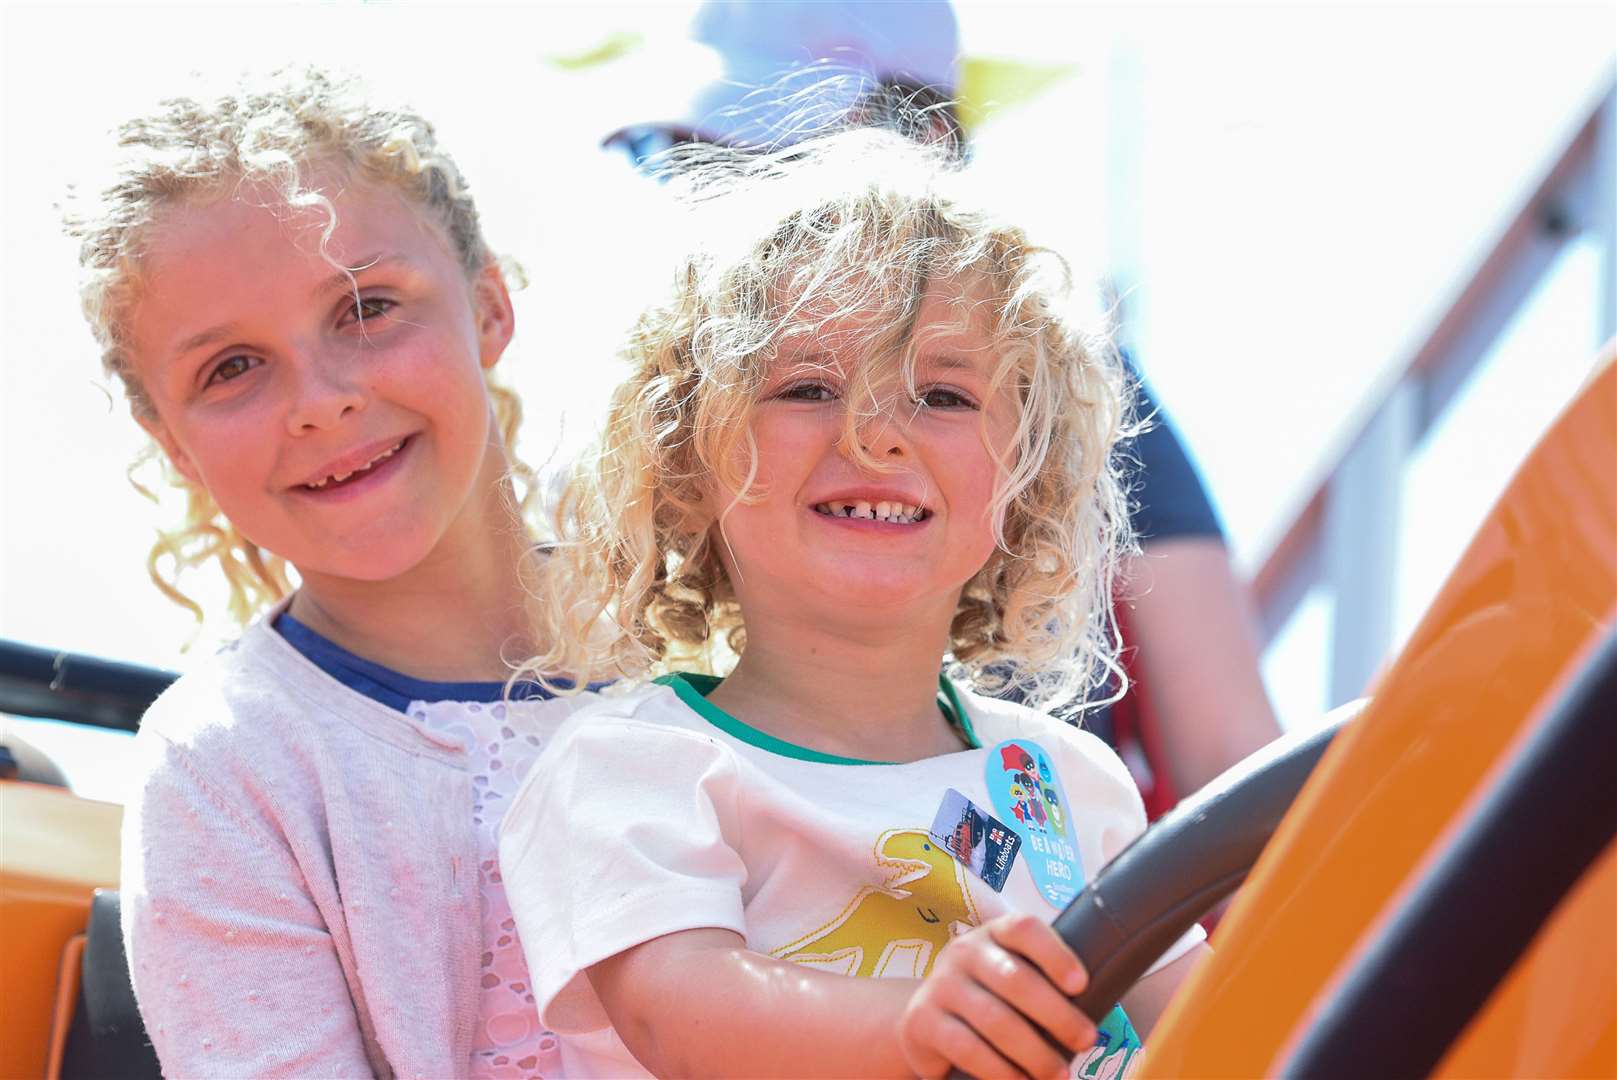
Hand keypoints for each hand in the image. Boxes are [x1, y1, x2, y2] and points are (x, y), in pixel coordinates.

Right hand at [898, 912, 1095, 1079]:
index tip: (1083, 984)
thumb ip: (1044, 981)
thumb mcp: (1013, 977)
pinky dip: (1002, 1072)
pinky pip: (969, 1049)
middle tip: (1085, 1041)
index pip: (1024, 929)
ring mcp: (940, 986)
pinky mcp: (922, 1022)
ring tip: (1059, 1074)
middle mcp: (963, 952)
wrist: (927, 1022)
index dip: (1055, 954)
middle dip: (1058, 1015)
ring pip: (996, 1020)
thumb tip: (1100, 1003)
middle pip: (1016, 978)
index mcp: (993, 934)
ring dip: (1035, 1053)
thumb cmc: (990, 999)